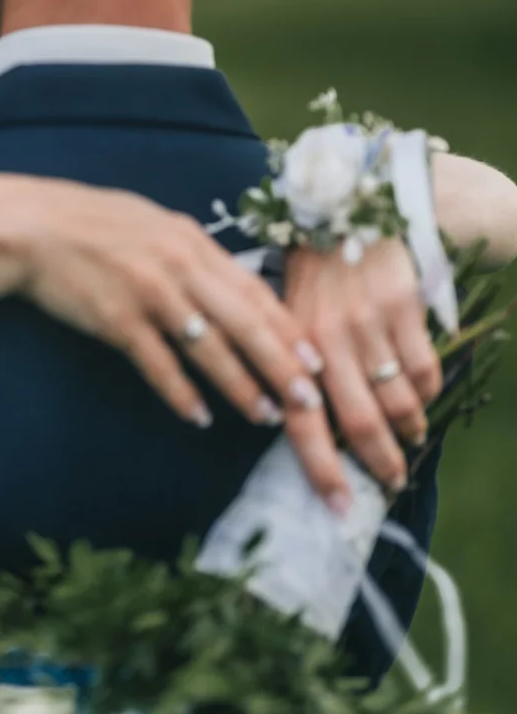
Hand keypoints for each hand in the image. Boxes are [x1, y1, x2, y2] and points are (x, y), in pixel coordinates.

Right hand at [0, 179, 346, 500]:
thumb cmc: (90, 225)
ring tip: (264, 415)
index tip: (316, 359)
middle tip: (307, 398)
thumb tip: (229, 285)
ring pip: (209, 348)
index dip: (287, 328)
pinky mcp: (116, 318)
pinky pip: (158, 363)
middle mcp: (178, 265)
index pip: (253, 290)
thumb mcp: (153, 225)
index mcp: (191, 241)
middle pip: (244, 322)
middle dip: (280, 364)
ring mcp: (149, 293)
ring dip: (240, 385)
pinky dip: (180, 392)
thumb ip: (192, 254)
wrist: (31, 227)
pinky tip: (199, 415)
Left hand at [284, 238, 441, 493]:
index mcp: (290, 344)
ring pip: (399, 402)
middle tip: (392, 481)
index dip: (321, 469)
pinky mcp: (404, 306)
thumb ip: (295, 365)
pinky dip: (427, 392)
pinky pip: (424, 369)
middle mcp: (327, 338)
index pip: (302, 421)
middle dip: (380, 462)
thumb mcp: (286, 314)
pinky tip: (421, 394)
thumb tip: (311, 425)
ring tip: (411, 438)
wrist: (343, 205)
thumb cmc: (310, 271)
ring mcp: (368, 323)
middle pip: (360, 422)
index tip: (340, 507)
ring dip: (409, 431)